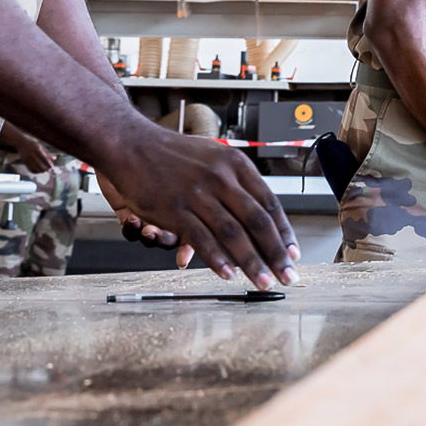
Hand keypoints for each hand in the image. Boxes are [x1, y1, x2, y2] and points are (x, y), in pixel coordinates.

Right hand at [0, 123, 54, 173]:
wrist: (21, 143)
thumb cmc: (33, 145)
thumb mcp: (41, 147)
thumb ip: (47, 153)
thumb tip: (55, 158)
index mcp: (37, 150)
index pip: (44, 159)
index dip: (49, 164)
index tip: (52, 168)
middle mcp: (32, 155)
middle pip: (39, 164)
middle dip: (45, 168)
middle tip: (49, 170)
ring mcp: (27, 159)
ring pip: (35, 167)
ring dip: (41, 171)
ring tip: (45, 171)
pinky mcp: (24, 162)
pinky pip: (30, 168)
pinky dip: (35, 171)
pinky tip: (38, 171)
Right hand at [97, 126, 300, 287]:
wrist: (131, 144)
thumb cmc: (172, 153)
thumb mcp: (213, 156)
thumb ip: (235, 182)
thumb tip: (256, 212)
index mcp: (235, 164)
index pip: (269, 202)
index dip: (284, 231)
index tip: (293, 251)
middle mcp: (221, 178)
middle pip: (257, 221)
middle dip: (277, 253)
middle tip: (288, 274)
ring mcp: (198, 193)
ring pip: (234, 234)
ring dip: (253, 263)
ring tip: (264, 282)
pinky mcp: (175, 209)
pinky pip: (202, 239)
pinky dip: (218, 260)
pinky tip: (228, 275)